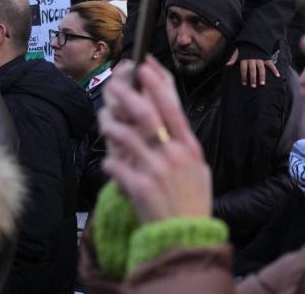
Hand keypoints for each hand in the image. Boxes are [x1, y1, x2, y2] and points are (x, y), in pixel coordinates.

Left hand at [100, 56, 212, 222]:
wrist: (185, 238)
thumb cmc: (191, 203)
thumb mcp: (198, 168)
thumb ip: (184, 144)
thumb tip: (170, 120)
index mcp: (188, 147)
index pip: (172, 107)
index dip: (157, 84)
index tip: (145, 66)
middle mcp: (173, 154)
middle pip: (146, 114)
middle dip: (128, 94)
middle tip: (115, 84)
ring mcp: (155, 170)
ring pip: (125, 135)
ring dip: (111, 125)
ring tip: (105, 121)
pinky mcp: (139, 187)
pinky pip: (115, 166)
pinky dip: (110, 162)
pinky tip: (110, 163)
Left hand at [226, 49, 278, 87]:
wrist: (253, 38)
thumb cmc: (244, 47)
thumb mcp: (238, 51)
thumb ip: (233, 58)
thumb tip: (227, 65)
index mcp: (245, 58)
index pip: (244, 69)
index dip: (243, 76)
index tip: (244, 83)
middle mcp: (252, 59)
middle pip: (252, 70)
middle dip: (253, 78)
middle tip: (253, 86)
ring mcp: (260, 58)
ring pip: (261, 68)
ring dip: (262, 76)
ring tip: (262, 83)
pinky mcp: (265, 57)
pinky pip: (270, 64)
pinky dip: (274, 69)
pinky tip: (277, 75)